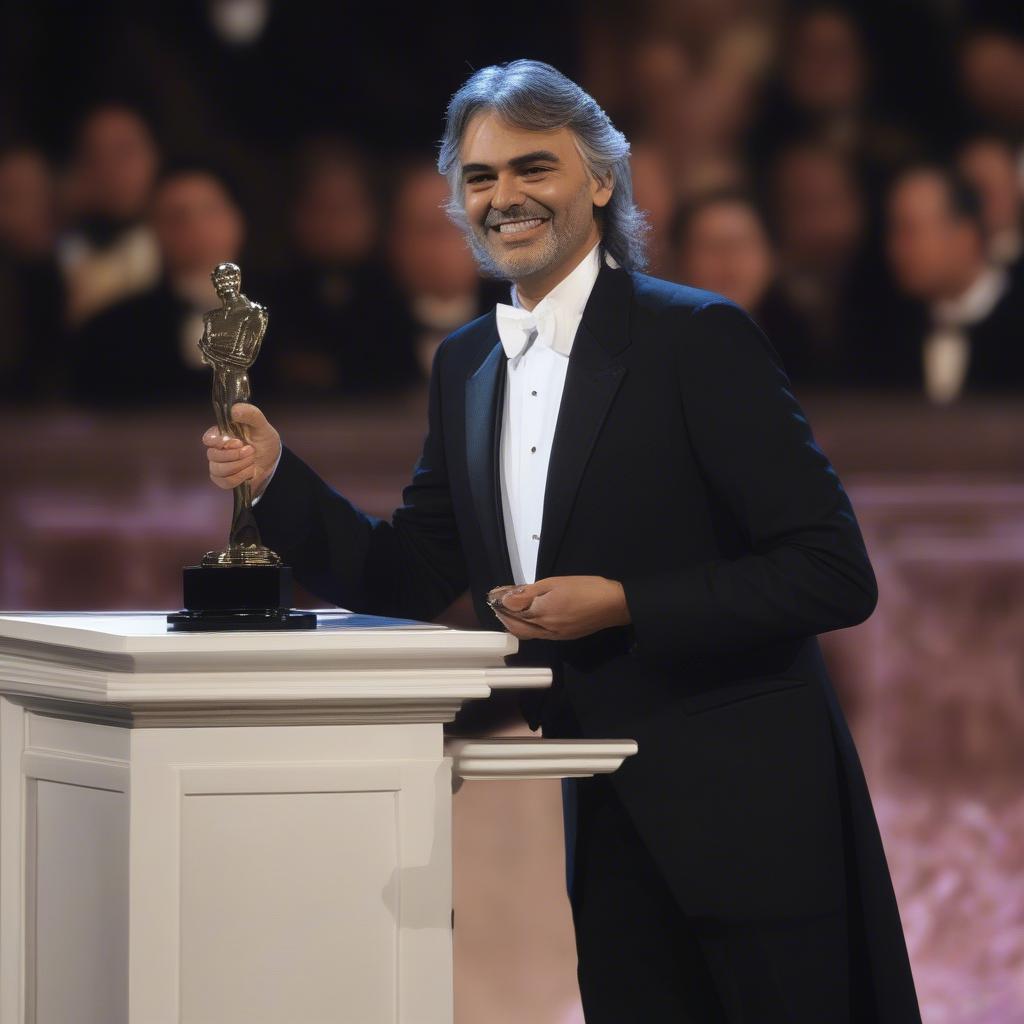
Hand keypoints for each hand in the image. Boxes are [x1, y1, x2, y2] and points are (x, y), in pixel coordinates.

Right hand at [203, 402, 280, 498]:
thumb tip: (233, 411)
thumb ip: (250, 413)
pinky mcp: (223, 479)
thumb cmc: (263, 439)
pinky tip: (250, 471)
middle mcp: (217, 449)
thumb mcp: (261, 424)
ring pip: (219, 470)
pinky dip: (240, 477)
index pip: (208, 439)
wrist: (272, 459)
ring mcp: (218, 465)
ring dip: (240, 466)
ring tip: (252, 460)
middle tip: (250, 450)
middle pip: (212, 456)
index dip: (218, 442)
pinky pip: (225, 482)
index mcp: (222, 434)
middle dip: (235, 455)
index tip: (237, 442)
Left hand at [488, 576, 630, 640]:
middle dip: (504, 616)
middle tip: (498, 604)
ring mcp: (555, 636)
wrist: (614, 605)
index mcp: (542, 613)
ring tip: (510, 610)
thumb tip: (506, 599)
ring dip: (515, 623)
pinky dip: (529, 626)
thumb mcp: (555, 583)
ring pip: (527, 633)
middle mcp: (546, 629)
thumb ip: (529, 592)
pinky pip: (539, 634)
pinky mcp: (564, 637)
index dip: (501, 603)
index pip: (512, 612)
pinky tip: (530, 617)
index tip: (494, 595)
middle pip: (517, 627)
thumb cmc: (586, 588)